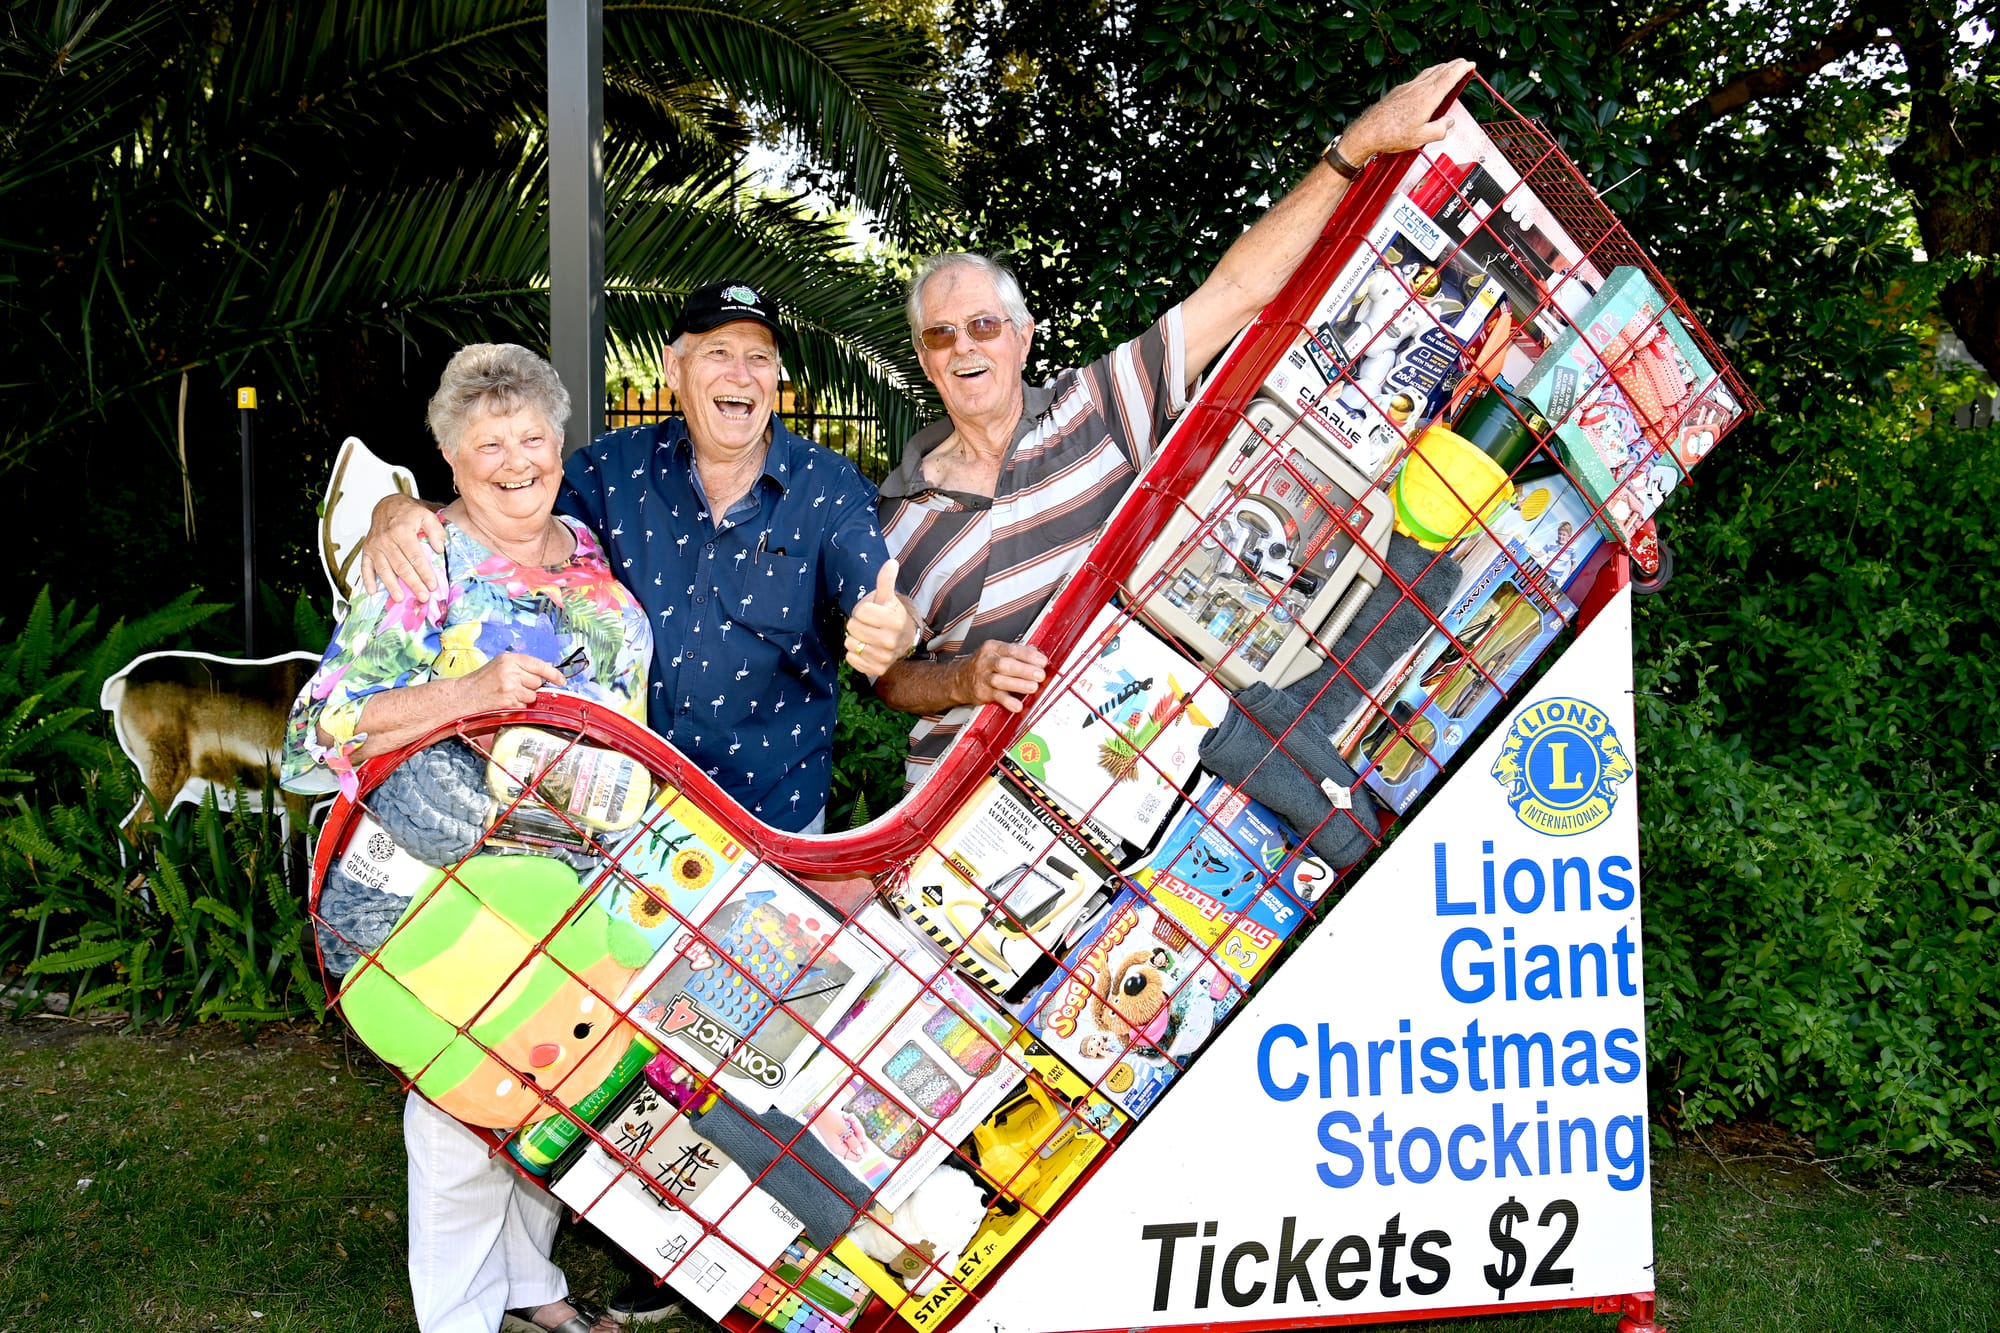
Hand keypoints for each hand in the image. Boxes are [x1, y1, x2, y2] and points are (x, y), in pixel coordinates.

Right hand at [357, 494, 446, 599]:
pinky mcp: (367, 550)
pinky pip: (365, 566)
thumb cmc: (408, 513)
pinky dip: (367, 579)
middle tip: (422, 596)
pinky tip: (372, 591)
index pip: (415, 556)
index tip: (433, 585)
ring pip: (383, 569)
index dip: (424, 572)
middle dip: (413, 583)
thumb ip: (436, 531)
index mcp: (402, 531)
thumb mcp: (427, 515)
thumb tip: (439, 549)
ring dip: (391, 585)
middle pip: (401, 566)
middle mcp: (386, 540)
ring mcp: (375, 546)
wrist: (387, 506)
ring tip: (400, 598)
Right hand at [454, 652, 566, 713]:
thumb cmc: (481, 681)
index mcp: (509, 659)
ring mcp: (510, 688)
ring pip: (532, 696)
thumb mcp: (501, 665)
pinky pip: (524, 707)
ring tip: (507, 695)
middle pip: (538, 682)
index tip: (561, 680)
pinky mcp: (509, 703)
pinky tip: (505, 703)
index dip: (553, 673)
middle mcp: (511, 672)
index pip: (539, 665)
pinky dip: (518, 707)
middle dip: (530, 686)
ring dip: (524, 698)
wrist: (463, 696)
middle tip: (514, 687)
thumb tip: (547, 668)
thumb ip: (523, 666)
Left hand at [843, 559, 918, 676]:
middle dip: (857, 624)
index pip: (860, 612)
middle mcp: (891, 641)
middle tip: (869, 625)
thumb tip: (891, 562)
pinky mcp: (877, 669)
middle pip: (852, 628)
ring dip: (855, 639)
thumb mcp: (887, 598)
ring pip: (850, 644)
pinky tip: (865, 649)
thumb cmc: (890, 615)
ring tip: (867, 637)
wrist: (903, 639)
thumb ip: (886, 581)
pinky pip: (852, 660)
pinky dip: (854, 654)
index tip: (872, 613)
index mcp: (894, 621)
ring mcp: (884, 657)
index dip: (862, 610)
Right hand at [951, 639, 1047, 713]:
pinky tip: (1017, 705)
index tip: (1042, 661)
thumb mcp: (998, 653)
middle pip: (1005, 664)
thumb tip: (1038, 655)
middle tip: (1040, 675)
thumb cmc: (985, 665)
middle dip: (1024, 670)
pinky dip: (1007, 702)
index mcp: (993, 648)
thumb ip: (1018, 653)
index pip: (1012, 649)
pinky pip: (996, 697)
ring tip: (1033, 687)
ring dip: (1018, 684)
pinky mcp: (982, 692)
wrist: (959, 679)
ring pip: (1000, 681)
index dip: (1028, 656)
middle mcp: (986, 661)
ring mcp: (983, 677)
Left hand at [1339, 59, 1475, 162]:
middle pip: (1441, 70)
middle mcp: (1418, 88)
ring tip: (1449, 68)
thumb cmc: (1391, 134)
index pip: (1450, 76)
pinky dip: (1429, 74)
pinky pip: (1418, 78)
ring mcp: (1407, 88)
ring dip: (1442, 67)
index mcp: (1428, 97)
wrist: (1368, 131)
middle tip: (1464, 63)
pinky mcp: (1398, 91)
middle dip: (1455, 65)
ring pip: (1429, 72)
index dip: (1463, 68)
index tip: (1471, 64)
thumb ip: (1440, 129)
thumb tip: (1448, 122)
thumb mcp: (1422, 138)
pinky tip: (1427, 80)